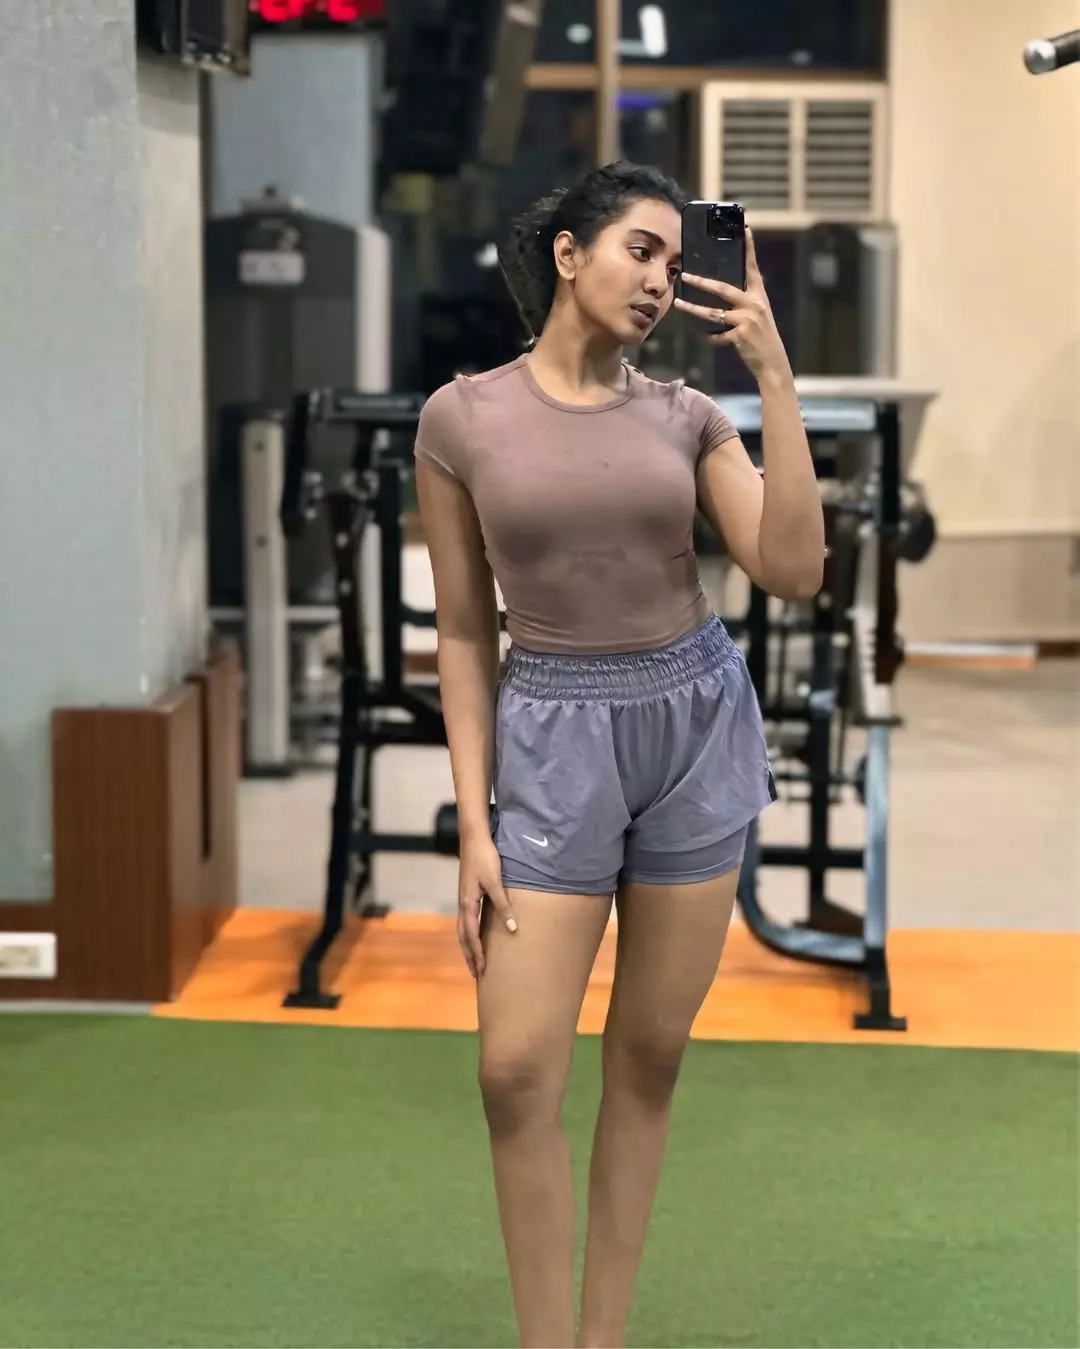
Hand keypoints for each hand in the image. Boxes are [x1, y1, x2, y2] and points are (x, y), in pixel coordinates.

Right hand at [458, 832, 516, 977]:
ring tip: (474, 958)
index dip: (476, 953)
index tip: (481, 970)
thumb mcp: (495, 882)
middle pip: (463, 936)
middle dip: (469, 955)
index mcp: (468, 904)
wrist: (473, 837)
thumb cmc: (485, 858)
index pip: (471, 936)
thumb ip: (503, 906)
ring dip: (468, 945)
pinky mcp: (468, 892)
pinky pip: (467, 919)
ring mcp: (464, 898)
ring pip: (463, 928)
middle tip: (476, 973)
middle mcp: (463, 904)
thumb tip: (512, 929)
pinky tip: (477, 933)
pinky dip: (469, 932)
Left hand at [674, 228, 789, 380]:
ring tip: (678, 304)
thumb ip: (745, 301)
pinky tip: (700, 335)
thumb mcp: (759, 313)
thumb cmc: (762, 336)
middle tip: (685, 275)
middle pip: (723, 288)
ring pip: (713, 313)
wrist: (772, 361)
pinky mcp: (740, 336)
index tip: (745, 229)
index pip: (752, 267)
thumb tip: (723, 291)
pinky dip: (708, 336)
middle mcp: (754, 304)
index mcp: (759, 295)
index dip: (749, 248)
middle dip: (702, 281)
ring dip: (693, 308)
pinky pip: (717, 335)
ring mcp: (747, 320)